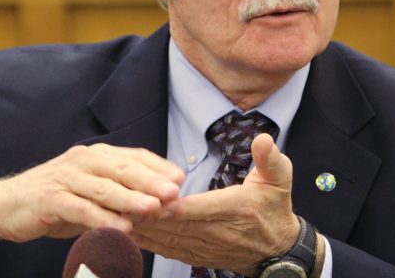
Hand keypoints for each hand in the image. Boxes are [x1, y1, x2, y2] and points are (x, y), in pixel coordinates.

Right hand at [0, 144, 184, 260]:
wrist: (5, 204)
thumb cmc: (55, 199)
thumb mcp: (90, 193)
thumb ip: (119, 195)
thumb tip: (158, 204)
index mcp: (95, 155)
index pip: (133, 156)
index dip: (158, 167)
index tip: (181, 179)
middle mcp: (82, 161)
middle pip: (121, 168)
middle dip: (150, 180)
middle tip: (173, 192)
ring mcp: (65, 178)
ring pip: (103, 187)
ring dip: (130, 198)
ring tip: (153, 208)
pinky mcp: (50, 199)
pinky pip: (80, 209)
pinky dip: (101, 218)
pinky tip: (120, 227)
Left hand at [130, 134, 299, 275]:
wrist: (279, 251)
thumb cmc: (275, 209)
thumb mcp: (280, 179)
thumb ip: (270, 159)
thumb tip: (263, 139)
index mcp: (234, 209)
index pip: (199, 208)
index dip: (174, 206)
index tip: (151, 198)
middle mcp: (217, 231)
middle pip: (175, 225)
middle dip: (146, 215)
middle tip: (119, 203)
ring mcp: (205, 246)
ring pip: (167, 239)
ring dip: (140, 229)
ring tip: (114, 216)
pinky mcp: (196, 255)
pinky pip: (167, 250)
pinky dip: (146, 242)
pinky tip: (125, 233)